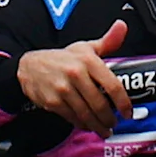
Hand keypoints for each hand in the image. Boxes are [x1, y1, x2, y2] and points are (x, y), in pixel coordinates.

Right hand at [17, 20, 137, 132]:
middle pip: (100, 104)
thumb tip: (122, 27)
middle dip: (110, 119)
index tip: (127, 112)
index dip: (123, 102)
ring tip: (105, 129)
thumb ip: (107, 41)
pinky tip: (87, 125)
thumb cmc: (60, 59)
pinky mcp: (53, 102)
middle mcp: (76, 74)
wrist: (28, 66)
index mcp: (88, 60)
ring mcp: (63, 89)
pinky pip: (73, 118)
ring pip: (87, 114)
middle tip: (115, 123)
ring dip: (98, 126)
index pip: (112, 85)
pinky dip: (82, 124)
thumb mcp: (84, 47)